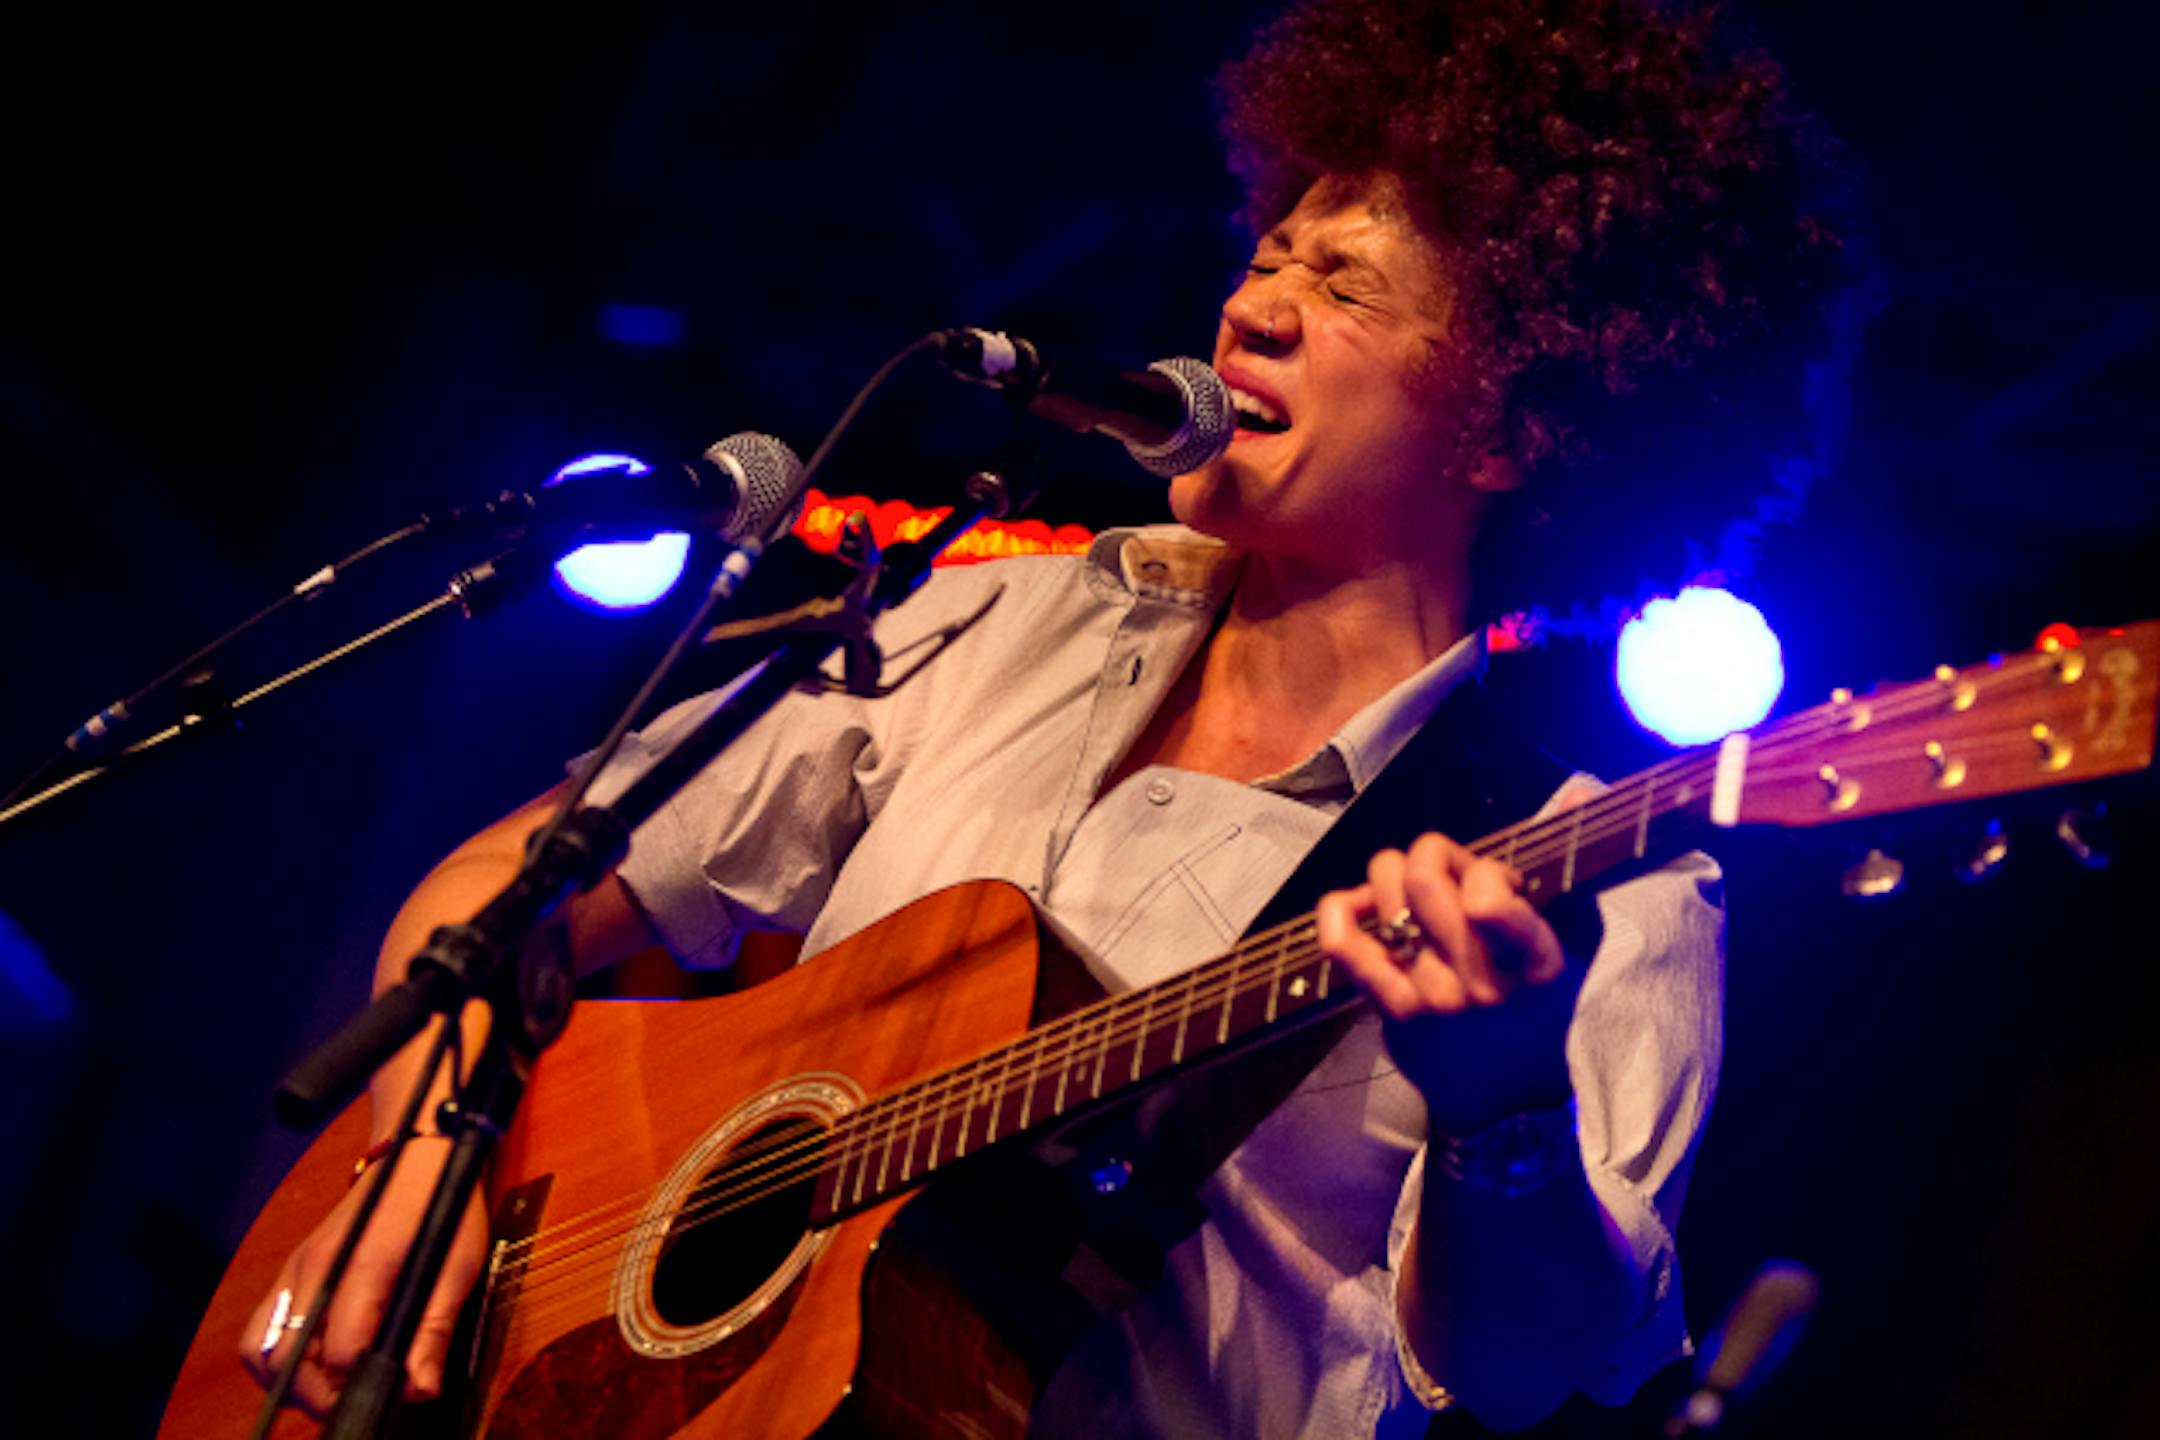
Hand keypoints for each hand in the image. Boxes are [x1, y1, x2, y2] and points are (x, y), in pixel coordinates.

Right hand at [238, 1138, 488, 1417]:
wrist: (416, 1156)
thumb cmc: (442, 1207)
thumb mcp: (457, 1267)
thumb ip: (435, 1331)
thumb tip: (419, 1391)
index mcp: (362, 1267)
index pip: (339, 1353)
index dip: (362, 1384)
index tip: (389, 1392)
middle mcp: (316, 1268)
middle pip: (287, 1361)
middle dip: (319, 1395)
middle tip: (358, 1397)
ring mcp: (296, 1268)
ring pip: (260, 1350)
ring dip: (290, 1381)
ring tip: (334, 1384)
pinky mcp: (291, 1270)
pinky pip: (262, 1329)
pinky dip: (278, 1357)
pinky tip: (316, 1360)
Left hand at [1314, 830, 1577, 1132]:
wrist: (1508, 1098)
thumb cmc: (1543, 1003)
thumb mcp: (1575, 936)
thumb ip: (1570, 861)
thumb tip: (1580, 789)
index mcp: (1539, 962)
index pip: (1488, 897)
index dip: (1482, 869)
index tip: (1491, 883)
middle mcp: (1484, 985)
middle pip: (1423, 873)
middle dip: (1433, 856)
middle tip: (1444, 877)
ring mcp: (1432, 1000)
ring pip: (1385, 890)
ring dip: (1392, 875)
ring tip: (1410, 896)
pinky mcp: (1391, 1011)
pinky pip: (1341, 942)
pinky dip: (1340, 907)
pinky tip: (1359, 906)